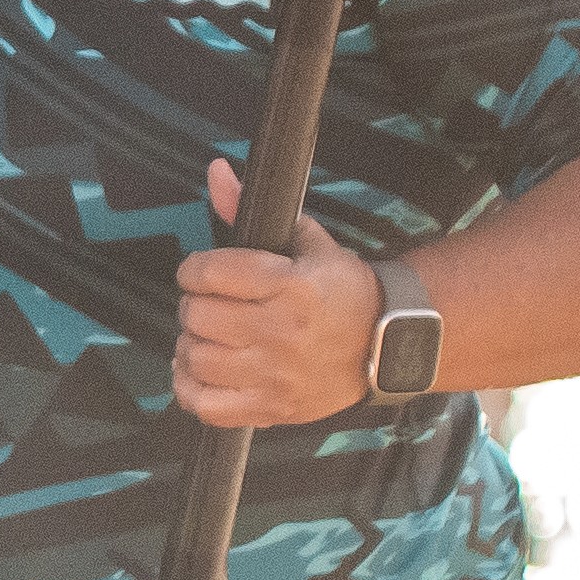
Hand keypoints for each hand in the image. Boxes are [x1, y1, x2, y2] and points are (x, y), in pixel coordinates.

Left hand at [173, 157, 383, 427]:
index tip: (200, 273)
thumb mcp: (305, 243)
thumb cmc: (342, 292)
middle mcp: (282, 331)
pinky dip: (190, 388)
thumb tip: (215, 171)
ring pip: (195, 358)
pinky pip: (204, 405)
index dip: (193, 269)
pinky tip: (203, 371)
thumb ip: (250, 211)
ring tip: (210, 337)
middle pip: (197, 316)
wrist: (389, 346)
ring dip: (191, 345)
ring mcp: (276, 374)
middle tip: (210, 305)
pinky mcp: (272, 408)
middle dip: (194, 305)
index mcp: (292, 286)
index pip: (210, 273)